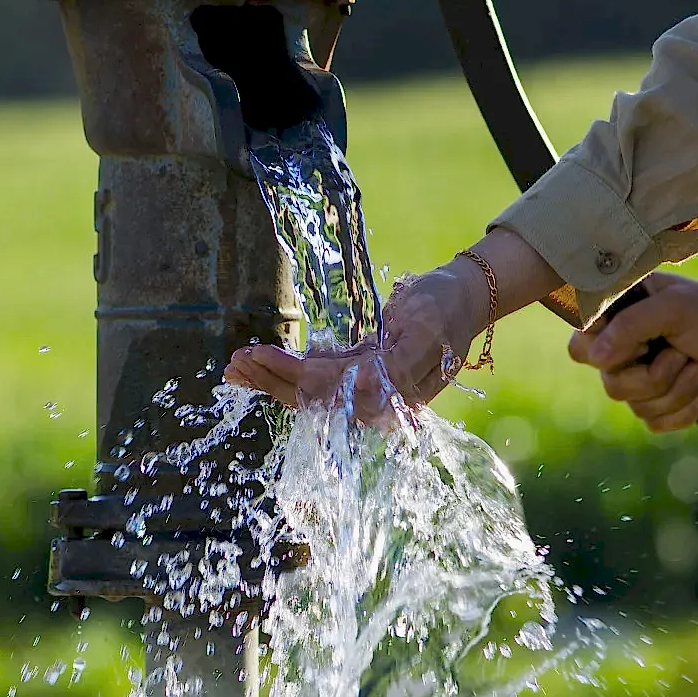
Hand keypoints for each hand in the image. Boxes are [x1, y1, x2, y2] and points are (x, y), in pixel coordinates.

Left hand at [224, 228, 562, 413]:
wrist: (463, 296)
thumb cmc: (444, 306)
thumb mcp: (425, 330)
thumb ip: (395, 367)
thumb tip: (358, 391)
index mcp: (393, 394)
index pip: (328, 391)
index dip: (290, 375)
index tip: (257, 355)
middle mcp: (377, 400)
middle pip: (312, 398)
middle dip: (271, 381)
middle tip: (234, 363)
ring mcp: (367, 390)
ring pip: (308, 394)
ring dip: (271, 381)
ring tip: (236, 367)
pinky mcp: (359, 376)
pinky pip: (316, 382)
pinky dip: (285, 373)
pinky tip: (258, 366)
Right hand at [568, 251, 697, 433]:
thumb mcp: (675, 307)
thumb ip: (631, 324)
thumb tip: (596, 358)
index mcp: (618, 320)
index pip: (580, 348)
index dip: (603, 356)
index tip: (642, 345)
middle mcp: (623, 351)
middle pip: (613, 386)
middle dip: (656, 377)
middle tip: (682, 355)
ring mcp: (641, 378)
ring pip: (638, 407)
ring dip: (678, 391)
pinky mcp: (660, 402)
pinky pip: (656, 424)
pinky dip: (685, 412)